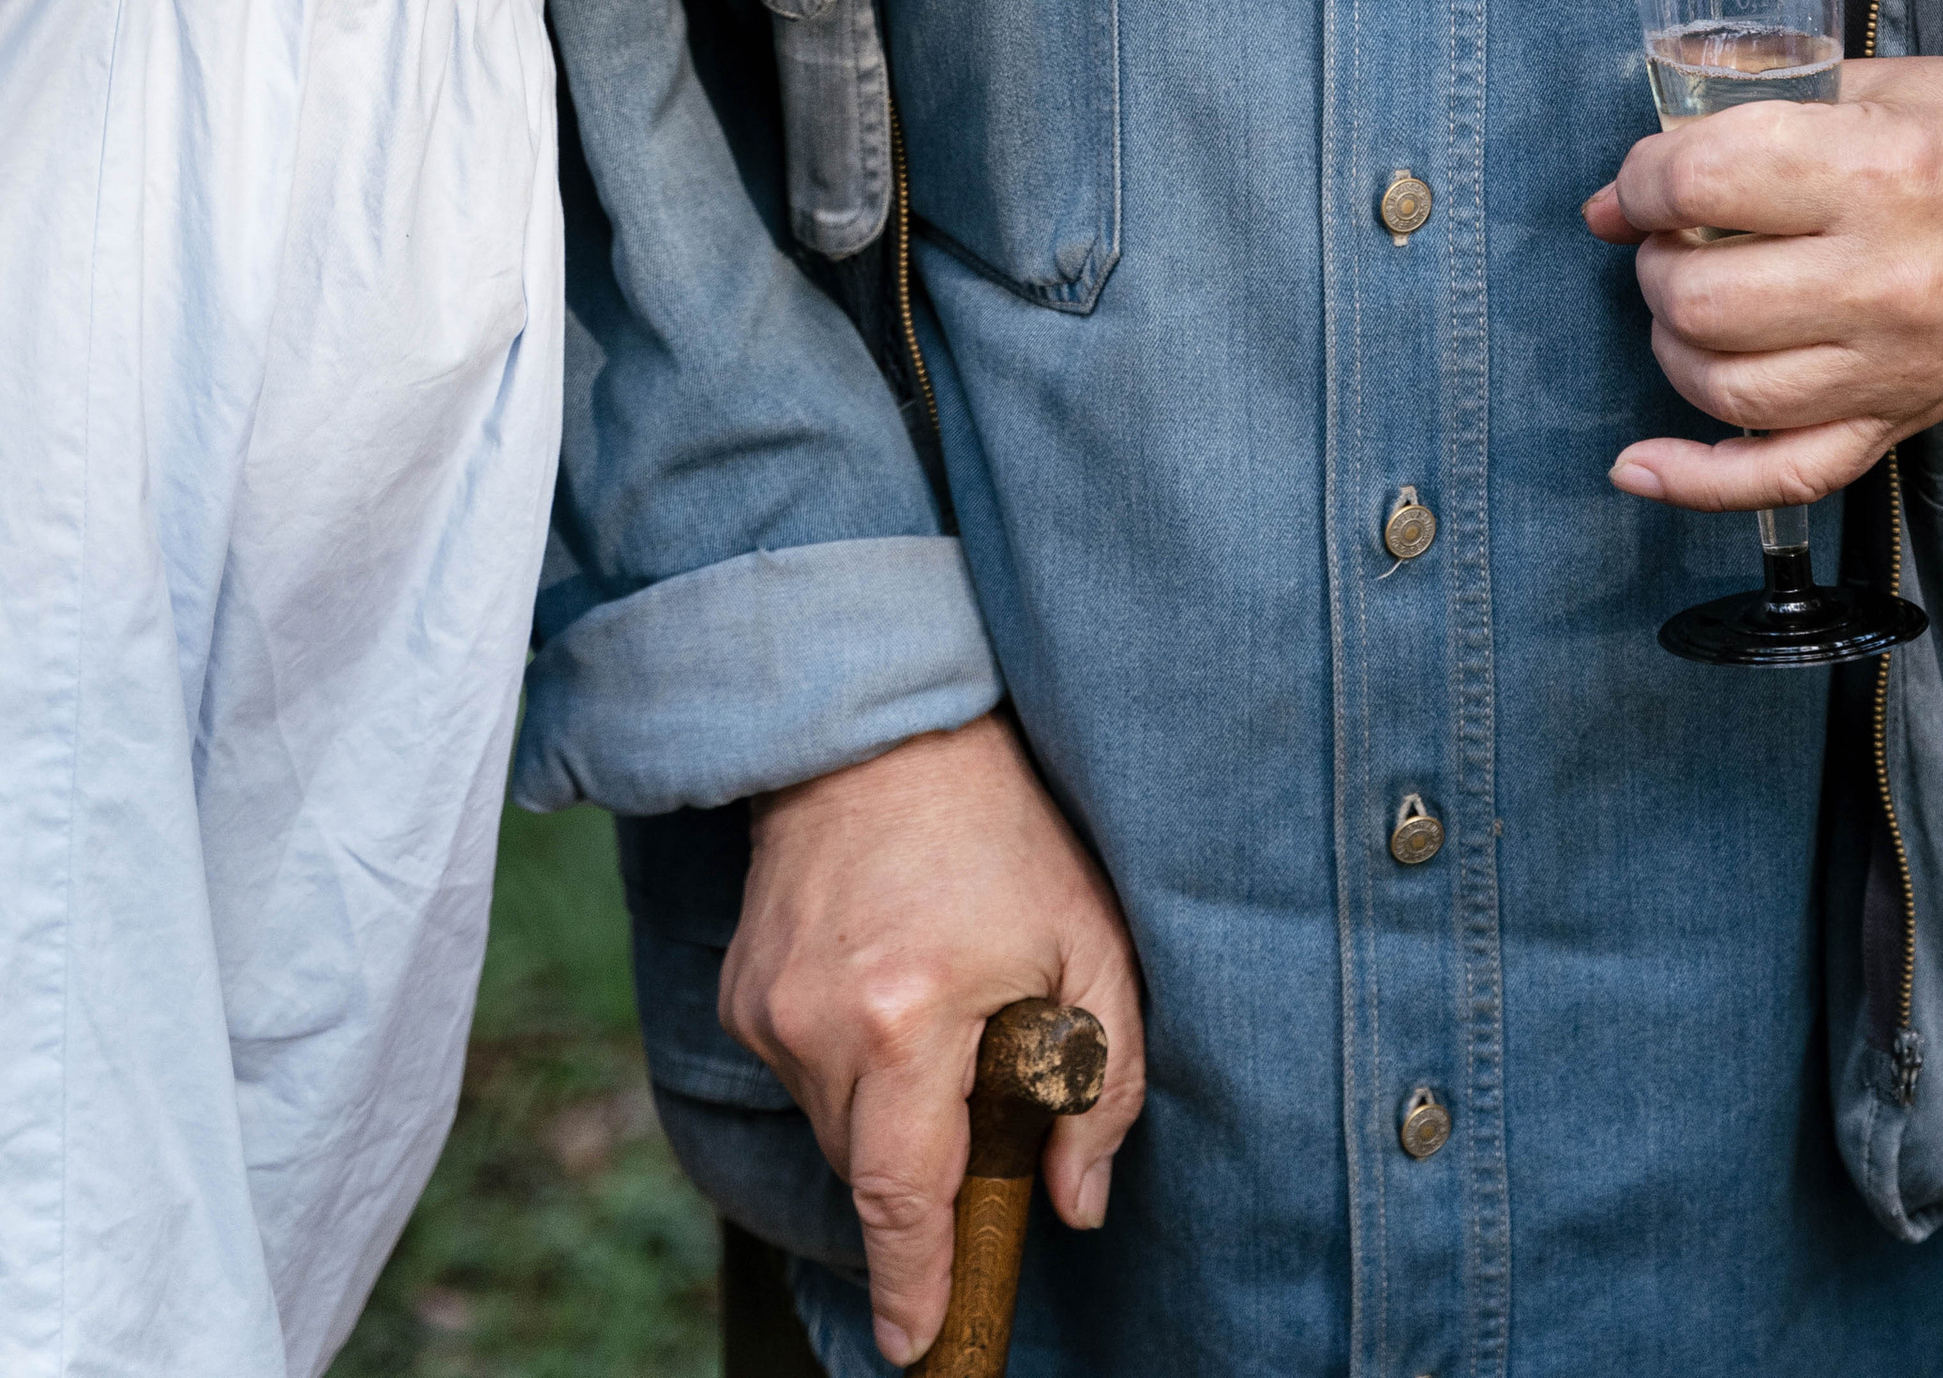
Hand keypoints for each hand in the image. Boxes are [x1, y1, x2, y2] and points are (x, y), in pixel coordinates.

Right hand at [718, 712, 1145, 1367]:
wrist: (878, 730)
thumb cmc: (1002, 829)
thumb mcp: (1090, 942)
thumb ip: (1099, 1083)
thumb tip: (1077, 1203)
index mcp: (907, 1020)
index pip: (902, 1197)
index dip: (913, 1283)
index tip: (919, 1346)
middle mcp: (819, 1027)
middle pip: (871, 1171)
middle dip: (926, 1174)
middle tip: (979, 1117)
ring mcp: (768, 1010)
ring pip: (833, 1123)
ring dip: (888, 1108)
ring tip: (938, 1011)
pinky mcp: (740, 993)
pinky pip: (801, 1073)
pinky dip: (849, 1061)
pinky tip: (889, 988)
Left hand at [1582, 22, 1942, 508]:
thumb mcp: (1880, 84)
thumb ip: (1754, 115)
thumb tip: (1623, 187)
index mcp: (1877, 171)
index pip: (1698, 183)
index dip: (1643, 177)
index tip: (1643, 177)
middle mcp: (1889, 280)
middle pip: (1700, 299)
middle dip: (1656, 263)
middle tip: (1672, 235)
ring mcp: (1903, 364)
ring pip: (1727, 389)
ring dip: (1676, 344)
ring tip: (1692, 300)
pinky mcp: (1912, 417)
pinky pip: (1789, 477)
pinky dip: (1701, 482)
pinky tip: (1640, 466)